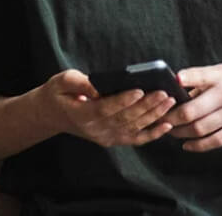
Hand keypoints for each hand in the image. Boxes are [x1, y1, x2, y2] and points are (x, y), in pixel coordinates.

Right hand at [37, 68, 176, 148]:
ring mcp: (106, 137)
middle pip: (125, 118)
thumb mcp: (61, 81)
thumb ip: (78, 83)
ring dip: (153, 116)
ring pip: (134, 128)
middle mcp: (95, 129)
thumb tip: (97, 87)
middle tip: (163, 93)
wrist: (53, 115)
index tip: (140, 90)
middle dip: (146, 106)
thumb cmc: (59, 93)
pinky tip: (167, 125)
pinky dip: (153, 134)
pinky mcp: (113, 139)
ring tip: (169, 103)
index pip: (105, 108)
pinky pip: (136, 139)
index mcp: (82, 114)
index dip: (123, 100)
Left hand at [158, 58, 221, 151]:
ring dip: (182, 132)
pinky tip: (188, 145)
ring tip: (171, 131)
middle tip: (159, 119)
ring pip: (202, 128)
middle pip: (193, 110)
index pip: (198, 76)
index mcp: (220, 75)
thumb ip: (202, 79)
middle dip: (172, 117)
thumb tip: (176, 91)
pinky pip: (218, 140)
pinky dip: (200, 145)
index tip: (167, 87)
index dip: (181, 81)